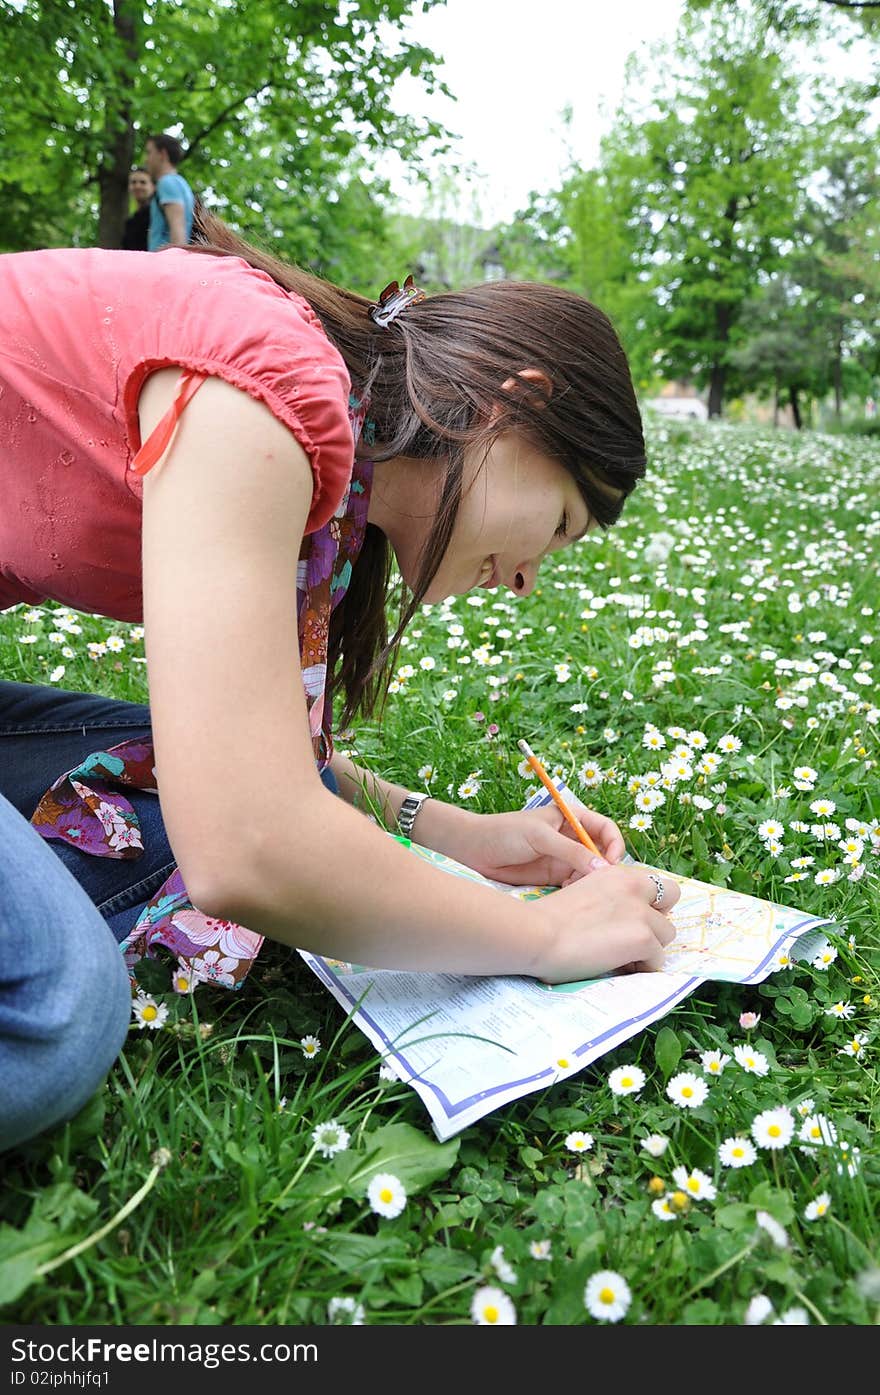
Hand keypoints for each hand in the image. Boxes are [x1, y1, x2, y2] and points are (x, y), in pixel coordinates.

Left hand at [423, 799, 625, 886]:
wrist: (473, 850)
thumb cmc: (504, 833)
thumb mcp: (540, 837)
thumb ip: (571, 851)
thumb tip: (602, 867)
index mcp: (571, 818)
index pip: (605, 829)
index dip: (614, 843)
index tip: (612, 861)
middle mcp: (571, 838)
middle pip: (602, 852)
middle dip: (605, 866)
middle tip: (602, 882)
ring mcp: (563, 858)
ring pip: (590, 871)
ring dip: (591, 880)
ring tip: (581, 888)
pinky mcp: (554, 877)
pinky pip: (576, 884)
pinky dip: (579, 890)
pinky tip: (569, 893)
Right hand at [525, 864, 681, 982]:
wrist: (536, 934)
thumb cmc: (546, 920)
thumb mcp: (581, 892)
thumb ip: (606, 898)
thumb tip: (618, 921)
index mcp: (615, 873)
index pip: (651, 881)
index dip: (645, 900)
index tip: (630, 918)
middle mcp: (633, 886)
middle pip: (672, 897)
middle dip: (659, 913)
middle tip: (636, 933)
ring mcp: (641, 912)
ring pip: (667, 932)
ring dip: (650, 946)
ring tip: (624, 956)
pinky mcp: (643, 938)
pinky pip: (658, 959)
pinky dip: (643, 968)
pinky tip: (620, 968)